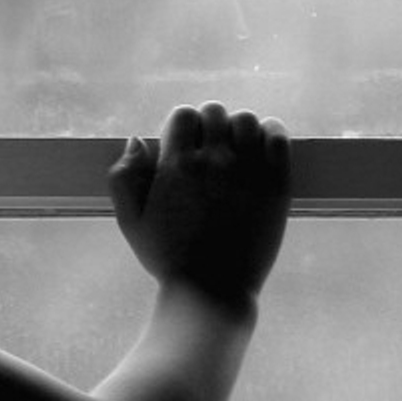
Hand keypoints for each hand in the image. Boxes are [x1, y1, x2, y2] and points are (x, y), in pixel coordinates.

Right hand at [109, 102, 290, 304]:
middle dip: (209, 123)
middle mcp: (213, 161)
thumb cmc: (167, 257)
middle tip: (209, 147)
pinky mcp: (276, 183)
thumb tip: (137, 140)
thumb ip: (123, 177)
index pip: (183, 114)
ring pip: (247, 119)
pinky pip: (277, 137)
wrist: (212, 289)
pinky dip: (270, 132)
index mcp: (176, 166)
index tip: (183, 144)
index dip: (181, 125)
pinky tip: (261, 145)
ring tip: (235, 147)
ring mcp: (248, 171)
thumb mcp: (129, 221)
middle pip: (215, 111)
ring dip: (238, 127)